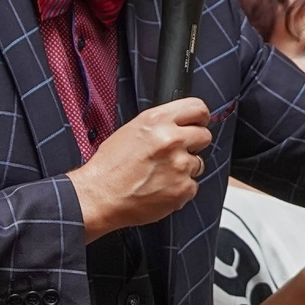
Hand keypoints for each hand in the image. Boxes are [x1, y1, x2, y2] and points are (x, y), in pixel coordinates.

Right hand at [69, 98, 213, 239]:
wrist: (99, 197)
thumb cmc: (109, 167)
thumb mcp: (131, 130)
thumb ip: (160, 125)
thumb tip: (181, 124)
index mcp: (157, 121)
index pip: (198, 108)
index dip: (200, 117)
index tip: (198, 123)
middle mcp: (171, 140)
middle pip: (204, 136)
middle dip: (193, 144)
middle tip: (176, 153)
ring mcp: (180, 165)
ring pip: (198, 163)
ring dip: (184, 169)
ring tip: (160, 174)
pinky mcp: (183, 188)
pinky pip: (192, 185)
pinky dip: (180, 188)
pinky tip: (161, 188)